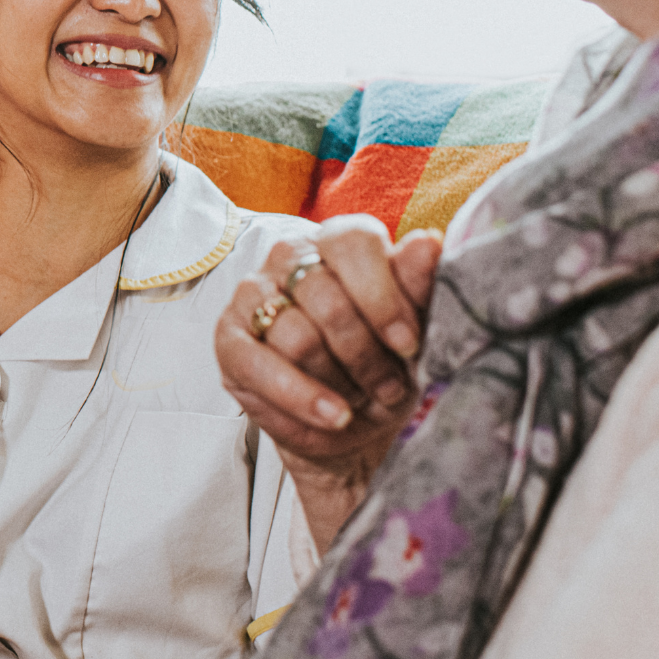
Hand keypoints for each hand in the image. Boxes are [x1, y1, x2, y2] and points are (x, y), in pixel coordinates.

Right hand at [214, 217, 441, 547]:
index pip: (353, 241)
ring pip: (296, 336)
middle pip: (326, 298)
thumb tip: (429, 242)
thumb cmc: (385, 362)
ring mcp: (252, 294)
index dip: (384, 297)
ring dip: (338, 381)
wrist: (351, 418)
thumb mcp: (412, 331)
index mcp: (338, 240)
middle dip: (365, 353)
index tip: (409, 344)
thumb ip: (417, 286)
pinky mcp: (230, 339)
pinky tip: (332, 416)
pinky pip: (258, 366)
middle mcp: (289, 256)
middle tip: (390, 387)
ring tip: (362, 401)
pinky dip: (301, 397)